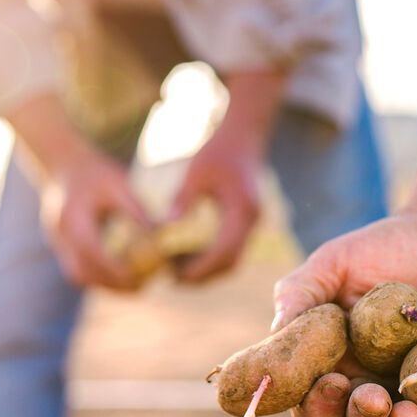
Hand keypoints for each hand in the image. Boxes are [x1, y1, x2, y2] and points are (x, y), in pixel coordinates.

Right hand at [39, 149, 150, 290]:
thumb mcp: (120, 184)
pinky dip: (98, 277)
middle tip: (142, 287)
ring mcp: (57, 242)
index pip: (93, 251)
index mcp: (73, 218)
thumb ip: (138, 210)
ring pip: (78, 276)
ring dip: (105, 285)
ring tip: (135, 286)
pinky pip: (78, 270)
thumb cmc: (97, 172)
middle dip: (112, 284)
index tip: (142, 276)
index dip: (116, 268)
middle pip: (83, 272)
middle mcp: (60, 234)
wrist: (66, 164)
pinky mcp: (61, 245)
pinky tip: (121, 276)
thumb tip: (161, 234)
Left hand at [168, 128, 263, 282]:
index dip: (201, 268)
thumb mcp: (196, 172)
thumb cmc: (218, 151)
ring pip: (231, 260)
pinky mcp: (244, 223)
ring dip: (206, 269)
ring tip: (174, 270)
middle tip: (172, 280)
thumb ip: (183, 199)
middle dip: (202, 275)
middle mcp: (252, 222)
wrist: (243, 137)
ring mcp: (251, 224)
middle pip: (230, 262)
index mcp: (243, 211)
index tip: (175, 277)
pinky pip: (229, 249)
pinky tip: (185, 255)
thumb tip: (165, 226)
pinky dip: (209, 257)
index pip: (224, 251)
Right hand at [273, 211, 416, 416]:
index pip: (311, 401)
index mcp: (329, 362)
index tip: (331, 381)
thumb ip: (300, 292)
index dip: (315, 403)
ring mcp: (406, 390)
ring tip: (411, 415)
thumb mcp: (333, 263)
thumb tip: (277, 329)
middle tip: (373, 398)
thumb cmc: (380, 250)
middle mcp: (364, 383)